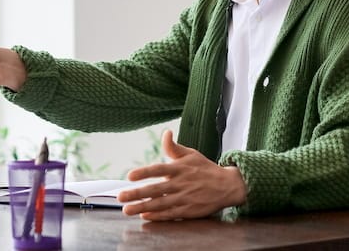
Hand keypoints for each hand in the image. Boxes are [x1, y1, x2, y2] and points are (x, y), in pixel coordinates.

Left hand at [116, 130, 246, 220]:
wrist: (227, 185)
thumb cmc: (205, 168)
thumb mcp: (190, 154)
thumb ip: (173, 147)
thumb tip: (166, 132)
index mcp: (179, 168)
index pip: (158, 169)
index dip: (144, 172)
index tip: (130, 176)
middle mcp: (180, 183)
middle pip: (155, 189)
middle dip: (137, 194)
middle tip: (120, 197)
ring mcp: (184, 198)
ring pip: (160, 204)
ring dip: (142, 207)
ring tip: (127, 210)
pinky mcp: (189, 211)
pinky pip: (170, 214)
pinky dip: (157, 216)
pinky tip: (145, 216)